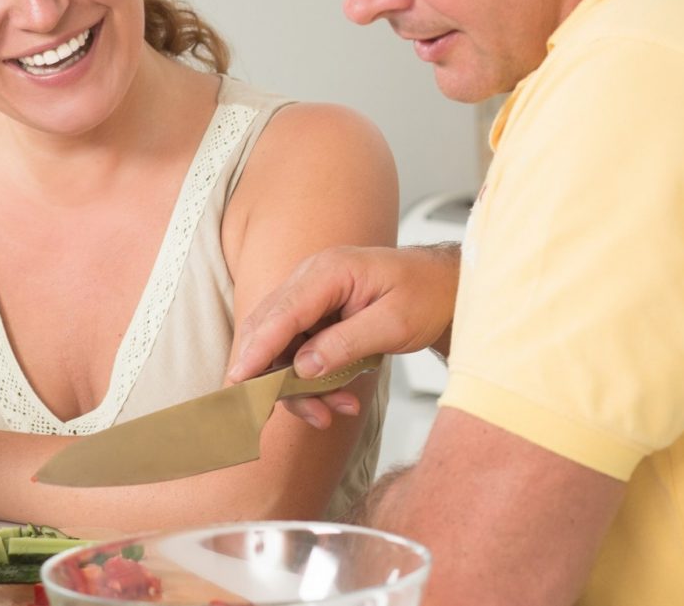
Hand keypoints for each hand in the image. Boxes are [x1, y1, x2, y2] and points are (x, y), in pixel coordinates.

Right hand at [226, 244, 458, 427]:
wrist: (444, 287)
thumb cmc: (425, 295)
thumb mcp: (393, 323)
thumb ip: (346, 343)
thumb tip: (303, 368)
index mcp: (328, 271)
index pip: (281, 312)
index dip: (258, 349)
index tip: (239, 381)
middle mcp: (310, 280)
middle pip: (270, 331)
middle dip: (278, 378)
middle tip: (307, 413)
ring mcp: (310, 297)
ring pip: (282, 348)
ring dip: (301, 386)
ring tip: (337, 411)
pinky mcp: (315, 316)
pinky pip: (298, 352)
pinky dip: (313, 380)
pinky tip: (340, 399)